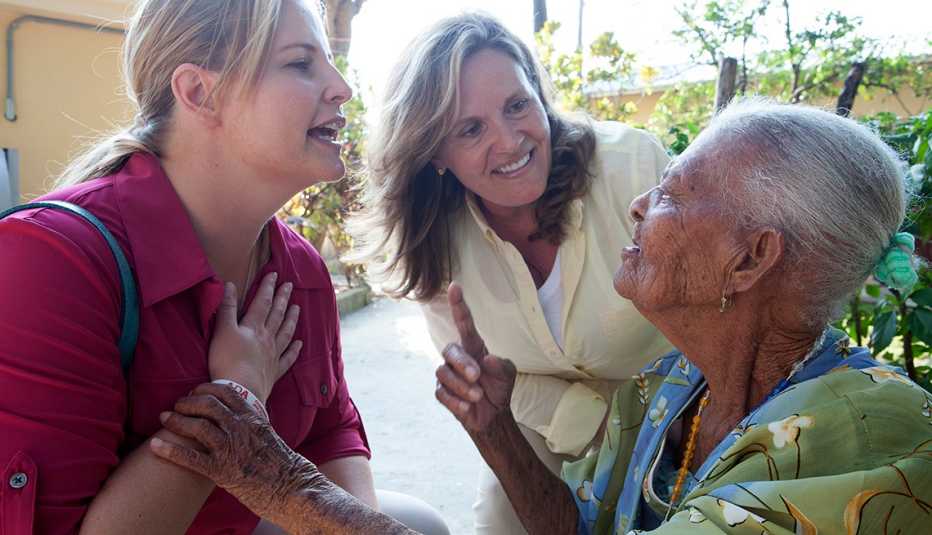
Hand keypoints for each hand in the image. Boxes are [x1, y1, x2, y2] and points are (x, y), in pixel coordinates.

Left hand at [150, 383, 323, 518]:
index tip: (195, 391)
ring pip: (196, 427)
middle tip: (176, 406)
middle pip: (207, 405)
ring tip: (163, 419)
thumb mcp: (268, 434)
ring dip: (175, 421)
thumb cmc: (282, 464)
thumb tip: (236, 419)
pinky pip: (190, 458)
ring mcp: (230, 449)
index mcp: (253, 417)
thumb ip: (250, 424)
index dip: (205, 389)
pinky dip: (169, 451)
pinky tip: (154, 446)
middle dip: (186, 403)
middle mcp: (240, 428)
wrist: (292, 487)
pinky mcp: (221, 471)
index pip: (225, 392)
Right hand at [209, 273, 301, 403]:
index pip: (262, 302)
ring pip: (286, 332)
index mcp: (253, 327)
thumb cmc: (227, 360)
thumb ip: (227, 308)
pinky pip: (288, 358)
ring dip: (292, 319)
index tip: (275, 274)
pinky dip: (295, 350)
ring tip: (298, 308)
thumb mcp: (222, 331)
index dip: (268, 287)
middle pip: (277, 314)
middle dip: (283, 298)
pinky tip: (300, 344)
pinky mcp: (274, 371)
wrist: (240, 390)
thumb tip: (230, 284)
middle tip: (290, 285)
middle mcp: (267, 338)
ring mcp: (273, 355)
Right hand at [435, 283, 516, 433]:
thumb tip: (486, 360)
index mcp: (474, 347)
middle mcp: (458, 357)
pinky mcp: (442, 392)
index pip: (464, 323)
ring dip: (463, 387)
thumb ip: (502, 365)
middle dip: (462, 364)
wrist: (493, 415)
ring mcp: (447, 374)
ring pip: (443, 373)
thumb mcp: (508, 374)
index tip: (455, 286)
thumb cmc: (499, 387)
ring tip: (478, 396)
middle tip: (477, 377)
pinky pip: (441, 393)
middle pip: (449, 350)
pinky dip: (457, 402)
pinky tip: (468, 407)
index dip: (459, 305)